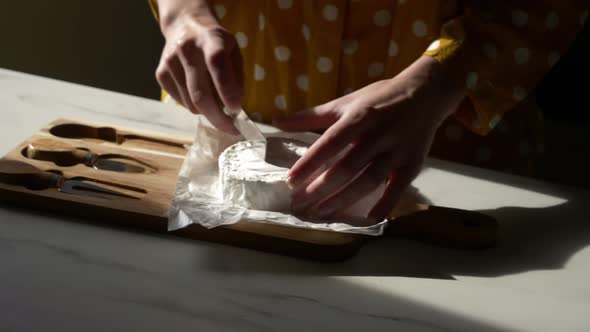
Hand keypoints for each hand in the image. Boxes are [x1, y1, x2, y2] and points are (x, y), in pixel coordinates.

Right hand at [155, 5, 242, 133]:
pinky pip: (181, 102)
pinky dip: (194, 106)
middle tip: (230, 128)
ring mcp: (170, 62)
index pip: (217, 64)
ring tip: (217, 104)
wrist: (184, 25)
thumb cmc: (216, 42)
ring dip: (207, 111)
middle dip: (217, 117)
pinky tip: (199, 93)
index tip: (236, 110)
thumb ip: (236, 77)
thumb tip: (234, 107)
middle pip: (200, 93)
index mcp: (210, 39)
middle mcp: (187, 49)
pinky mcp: (160, 74)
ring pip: (191, 103)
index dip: (227, 90)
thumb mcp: (234, 51)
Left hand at [273, 56, 464, 222]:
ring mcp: (397, 151)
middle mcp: (378, 135)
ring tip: (322, 213)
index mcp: (359, 117)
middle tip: (301, 204)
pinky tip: (369, 218)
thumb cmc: (380, 98)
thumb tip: (278, 122)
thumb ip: (312, 115)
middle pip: (347, 167)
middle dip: (322, 188)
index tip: (290, 180)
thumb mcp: (347, 102)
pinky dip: (385, 203)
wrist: (426, 93)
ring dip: (345, 199)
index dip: (309, 163)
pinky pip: (398, 187)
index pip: (330, 143)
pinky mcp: (412, 163)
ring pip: (368, 180)